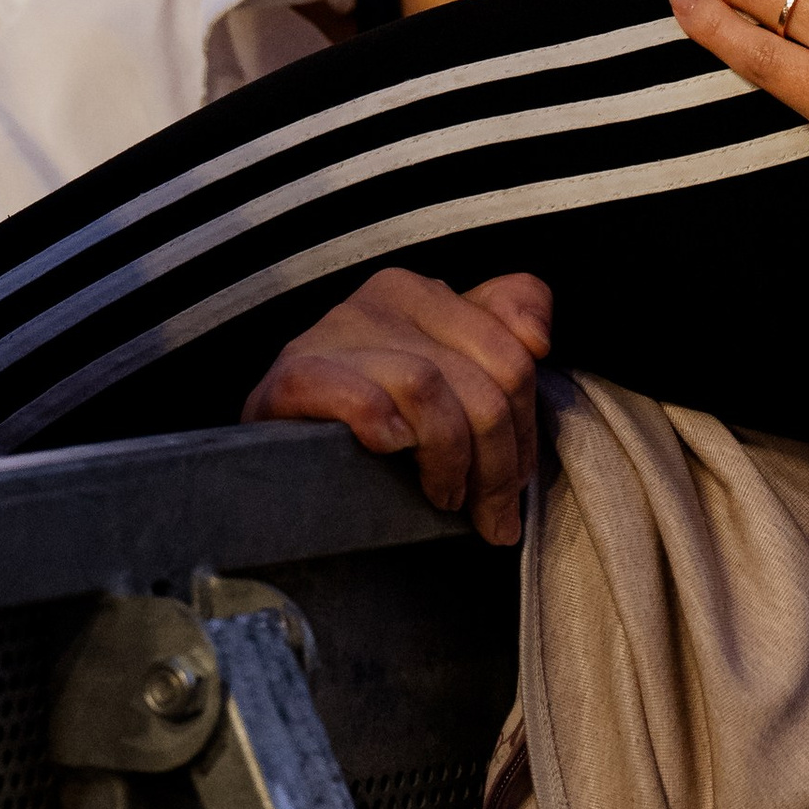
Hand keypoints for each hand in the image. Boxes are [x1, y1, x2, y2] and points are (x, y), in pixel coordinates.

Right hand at [242, 267, 552, 544]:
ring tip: (439, 497)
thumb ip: (502, 333)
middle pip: (483, 380)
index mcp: (422, 293)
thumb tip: (538, 337)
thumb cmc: (368, 418)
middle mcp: (381, 298)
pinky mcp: (294, 376)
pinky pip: (361, 397)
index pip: (512, 354)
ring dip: (447, 460)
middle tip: (487, 514)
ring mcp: (334, 333)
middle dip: (496, 464)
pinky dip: (384, 428)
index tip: (513, 486)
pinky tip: (389, 451)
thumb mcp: (444, 371)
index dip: (525, 432)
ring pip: (431, 389)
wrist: (270, 458)